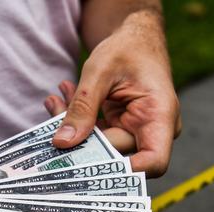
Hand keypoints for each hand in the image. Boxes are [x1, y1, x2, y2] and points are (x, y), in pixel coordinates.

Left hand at [49, 10, 180, 176]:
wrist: (135, 38)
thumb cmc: (127, 48)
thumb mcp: (99, 72)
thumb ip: (82, 107)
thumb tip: (62, 143)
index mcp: (160, 116)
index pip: (152, 162)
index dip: (124, 172)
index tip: (87, 168)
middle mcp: (152, 130)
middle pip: (115, 155)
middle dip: (80, 140)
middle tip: (54, 116)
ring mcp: (136, 131)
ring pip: (100, 146)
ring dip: (72, 127)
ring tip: (55, 101)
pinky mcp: (120, 128)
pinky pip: (96, 135)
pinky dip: (76, 120)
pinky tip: (61, 100)